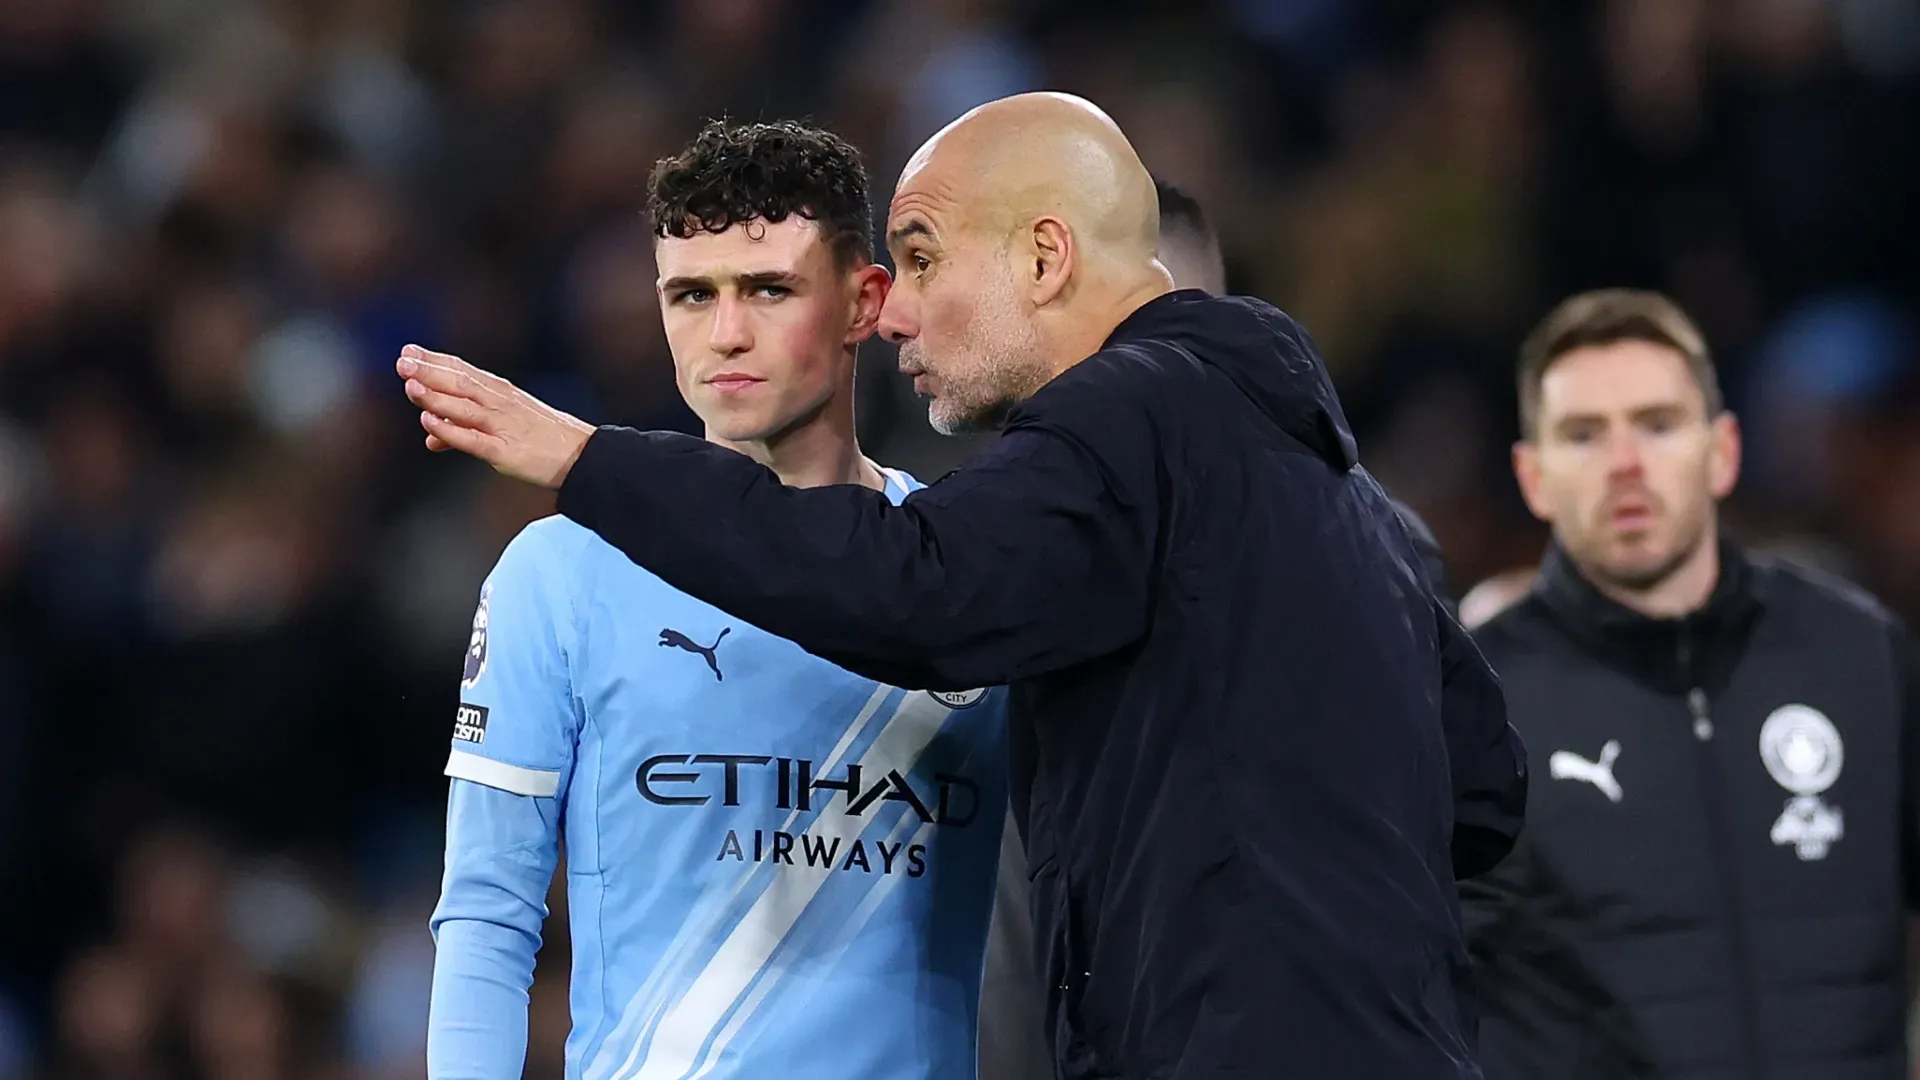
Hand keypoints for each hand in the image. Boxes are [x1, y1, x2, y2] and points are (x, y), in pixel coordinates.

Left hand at [396, 345, 595, 489]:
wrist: (583, 457)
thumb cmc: (542, 439)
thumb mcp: (503, 428)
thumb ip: (462, 431)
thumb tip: (430, 439)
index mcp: (501, 392)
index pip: (463, 370)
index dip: (434, 359)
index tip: (408, 350)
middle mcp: (500, 403)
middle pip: (460, 382)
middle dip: (429, 371)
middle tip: (402, 361)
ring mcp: (502, 426)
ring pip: (464, 407)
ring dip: (436, 396)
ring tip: (410, 386)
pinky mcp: (504, 451)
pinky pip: (473, 439)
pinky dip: (450, 431)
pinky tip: (430, 424)